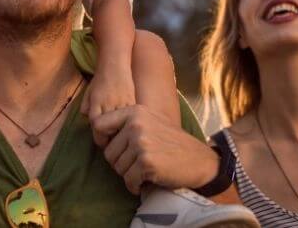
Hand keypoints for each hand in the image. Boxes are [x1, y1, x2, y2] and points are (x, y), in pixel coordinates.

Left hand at [81, 61, 135, 146]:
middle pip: (109, 129)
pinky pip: (131, 119)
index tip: (102, 140)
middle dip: (110, 138)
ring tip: (121, 136)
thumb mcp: (88, 93)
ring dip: (121, 133)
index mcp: (96, 104)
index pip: (96, 127)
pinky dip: (129, 124)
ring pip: (122, 126)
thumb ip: (85, 107)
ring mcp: (122, 103)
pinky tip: (129, 126)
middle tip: (112, 142)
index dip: (99, 137)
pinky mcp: (133, 102)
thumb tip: (87, 120)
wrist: (115, 65)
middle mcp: (108, 105)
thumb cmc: (100, 79)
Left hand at [91, 105, 218, 194]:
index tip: (115, 150)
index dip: (102, 141)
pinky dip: (135, 186)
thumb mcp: (151, 121)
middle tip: (137, 165)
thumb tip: (97, 133)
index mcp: (135, 111)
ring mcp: (141, 142)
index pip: (99, 125)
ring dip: (129, 175)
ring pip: (117, 167)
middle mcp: (136, 124)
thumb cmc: (172, 144)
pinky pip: (128, 180)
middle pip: (108, 152)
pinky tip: (146, 181)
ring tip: (145, 170)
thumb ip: (127, 123)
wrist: (200, 161)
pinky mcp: (146, 161)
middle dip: (120, 163)